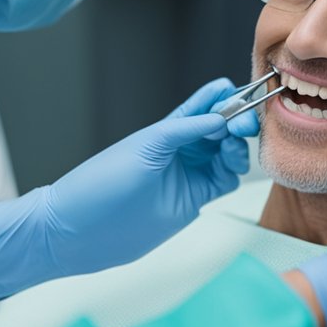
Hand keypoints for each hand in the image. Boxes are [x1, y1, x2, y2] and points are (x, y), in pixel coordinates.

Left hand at [0, 79, 255, 316]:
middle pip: (221, 129)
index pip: (203, 106)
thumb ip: (184, 130)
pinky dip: (234, 170)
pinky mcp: (192, 201)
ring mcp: (187, 175)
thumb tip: (220, 116)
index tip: (240, 95)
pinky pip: (223, 180)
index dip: (223, 99)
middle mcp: (179, 150)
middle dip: (237, 121)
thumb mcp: (145, 148)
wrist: (81, 231)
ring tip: (235, 147)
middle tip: (246, 123)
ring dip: (237, 146)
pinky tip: (232, 167)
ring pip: (226, 154)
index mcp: (165, 129)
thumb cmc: (101, 183)